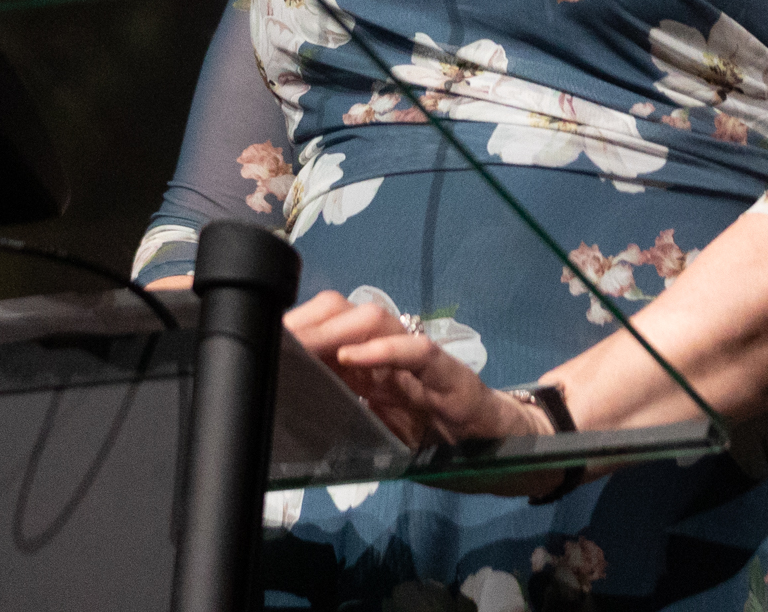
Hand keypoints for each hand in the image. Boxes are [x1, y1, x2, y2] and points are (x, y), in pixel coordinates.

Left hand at [282, 290, 564, 496]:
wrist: (503, 453)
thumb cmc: (437, 446)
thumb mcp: (377, 435)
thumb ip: (344, 419)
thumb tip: (287, 415)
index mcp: (370, 367)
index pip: (330, 328)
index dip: (298, 326)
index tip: (263, 336)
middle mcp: (392, 354)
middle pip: (347, 314)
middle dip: (309, 321)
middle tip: (276, 338)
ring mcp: (421, 362)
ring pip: (379, 322)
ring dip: (338, 329)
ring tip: (306, 343)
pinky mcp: (449, 377)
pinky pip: (419, 353)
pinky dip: (387, 350)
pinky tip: (353, 357)